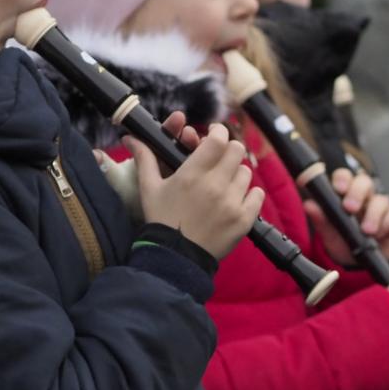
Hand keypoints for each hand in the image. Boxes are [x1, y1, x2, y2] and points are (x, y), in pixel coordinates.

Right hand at [130, 120, 263, 258]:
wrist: (174, 257)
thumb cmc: (161, 220)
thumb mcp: (149, 188)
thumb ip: (144, 159)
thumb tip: (131, 137)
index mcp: (192, 174)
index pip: (218, 139)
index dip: (218, 132)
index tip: (213, 134)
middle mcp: (215, 185)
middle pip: (236, 150)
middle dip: (228, 150)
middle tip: (219, 157)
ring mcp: (232, 203)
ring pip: (246, 172)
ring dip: (236, 173)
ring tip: (224, 182)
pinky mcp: (243, 220)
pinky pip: (257, 195)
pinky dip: (250, 194)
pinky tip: (236, 198)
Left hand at [303, 168, 388, 265]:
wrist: (362, 264)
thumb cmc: (345, 243)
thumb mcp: (330, 234)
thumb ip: (321, 219)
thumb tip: (308, 205)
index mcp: (346, 195)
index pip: (344, 177)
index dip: (342, 179)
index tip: (338, 188)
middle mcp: (364, 197)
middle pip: (364, 182)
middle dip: (357, 192)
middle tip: (350, 208)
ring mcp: (381, 207)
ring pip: (381, 199)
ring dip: (373, 213)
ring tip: (367, 230)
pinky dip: (387, 223)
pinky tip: (379, 234)